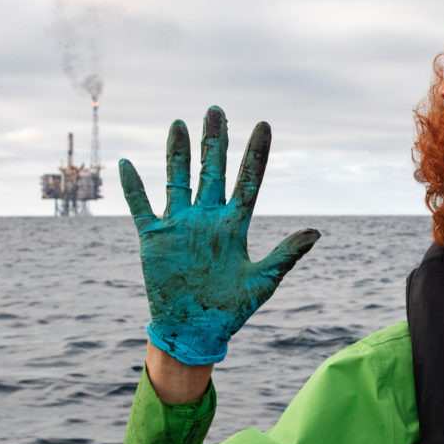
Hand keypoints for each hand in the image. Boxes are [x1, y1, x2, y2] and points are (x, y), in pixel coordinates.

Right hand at [119, 106, 319, 364]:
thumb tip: (317, 231)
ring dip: (177, 152)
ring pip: (178, 179)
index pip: (248, 180)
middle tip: (216, 110)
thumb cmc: (232, 309)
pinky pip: (141, 207)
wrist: (195, 332)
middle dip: (215, 141)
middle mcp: (208, 218)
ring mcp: (180, 225)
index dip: (256, 154)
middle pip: (212, 170)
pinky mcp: (155, 239)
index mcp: (235, 225)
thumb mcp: (263, 281)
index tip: (263, 125)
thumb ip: (286, 254)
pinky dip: (133, 188)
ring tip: (178, 123)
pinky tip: (126, 164)